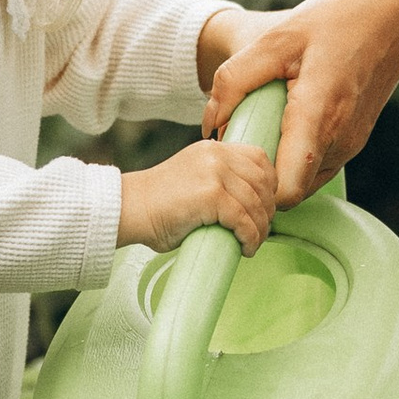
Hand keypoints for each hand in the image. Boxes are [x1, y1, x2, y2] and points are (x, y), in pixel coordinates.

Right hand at [118, 138, 277, 257]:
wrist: (129, 210)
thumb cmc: (158, 205)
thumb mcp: (194, 179)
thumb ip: (220, 182)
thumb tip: (250, 205)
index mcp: (213, 149)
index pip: (258, 158)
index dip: (269, 184)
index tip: (265, 206)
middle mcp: (216, 155)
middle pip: (262, 181)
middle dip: (267, 210)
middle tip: (261, 230)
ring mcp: (214, 173)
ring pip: (256, 203)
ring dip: (260, 229)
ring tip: (252, 243)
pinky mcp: (211, 195)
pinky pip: (244, 219)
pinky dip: (250, 237)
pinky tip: (245, 248)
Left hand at [202, 0, 398, 204]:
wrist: (394, 15)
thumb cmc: (334, 20)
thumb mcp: (275, 39)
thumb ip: (235, 81)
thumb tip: (210, 126)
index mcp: (319, 116)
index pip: (285, 191)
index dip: (255, 187)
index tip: (237, 160)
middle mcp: (339, 141)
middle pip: (289, 191)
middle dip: (261, 175)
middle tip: (241, 138)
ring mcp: (351, 145)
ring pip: (304, 182)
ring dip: (279, 165)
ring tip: (263, 125)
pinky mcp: (356, 141)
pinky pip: (318, 166)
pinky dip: (297, 156)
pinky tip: (286, 121)